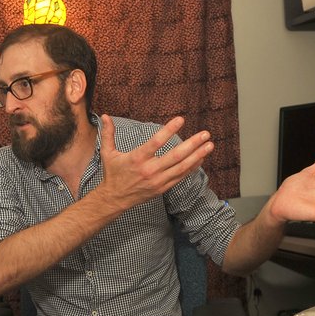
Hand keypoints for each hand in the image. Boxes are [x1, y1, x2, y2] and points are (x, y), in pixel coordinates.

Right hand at [97, 114, 213, 210]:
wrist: (114, 199)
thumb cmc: (112, 174)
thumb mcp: (107, 153)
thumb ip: (108, 134)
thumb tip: (105, 116)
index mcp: (137, 159)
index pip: (156, 142)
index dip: (169, 130)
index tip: (181, 119)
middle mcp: (149, 170)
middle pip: (175, 156)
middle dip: (192, 144)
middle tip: (205, 134)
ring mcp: (158, 181)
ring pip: (182, 167)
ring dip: (197, 156)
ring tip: (209, 145)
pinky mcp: (162, 188)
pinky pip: (180, 177)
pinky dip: (192, 168)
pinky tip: (201, 158)